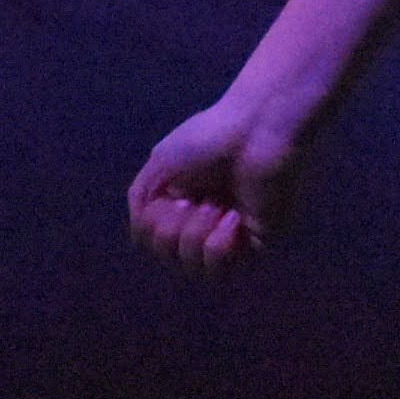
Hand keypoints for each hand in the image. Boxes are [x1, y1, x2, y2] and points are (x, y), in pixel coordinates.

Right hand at [127, 94, 297, 271]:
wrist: (257, 127)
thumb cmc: (210, 137)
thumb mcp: (159, 164)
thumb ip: (141, 202)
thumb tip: (141, 239)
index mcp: (182, 204)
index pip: (152, 242)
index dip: (152, 226)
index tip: (171, 196)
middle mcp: (206, 222)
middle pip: (170, 258)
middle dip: (171, 232)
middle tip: (192, 200)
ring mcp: (233, 234)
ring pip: (196, 271)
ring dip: (194, 239)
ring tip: (212, 207)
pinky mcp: (258, 242)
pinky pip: (226, 270)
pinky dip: (219, 246)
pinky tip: (233, 218)